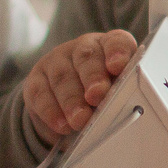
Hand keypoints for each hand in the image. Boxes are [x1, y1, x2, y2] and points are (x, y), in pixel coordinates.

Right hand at [22, 29, 140, 144]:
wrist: (67, 107)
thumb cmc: (102, 98)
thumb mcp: (117, 94)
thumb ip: (124, 97)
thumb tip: (131, 114)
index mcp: (109, 48)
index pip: (116, 42)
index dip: (118, 52)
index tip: (118, 67)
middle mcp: (83, 48)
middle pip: (87, 58)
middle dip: (93, 78)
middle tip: (97, 96)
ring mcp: (57, 61)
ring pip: (63, 76)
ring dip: (72, 100)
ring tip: (80, 120)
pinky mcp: (36, 79)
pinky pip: (41, 93)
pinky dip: (51, 111)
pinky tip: (61, 125)